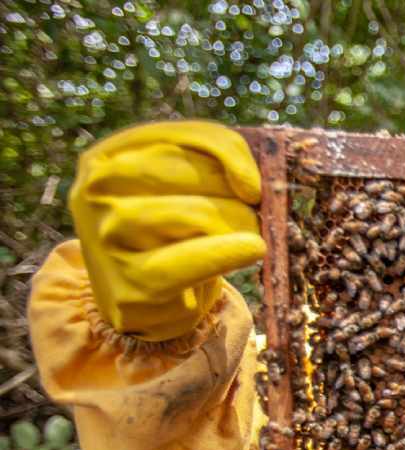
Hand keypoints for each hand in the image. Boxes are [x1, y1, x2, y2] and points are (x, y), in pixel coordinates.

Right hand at [69, 120, 265, 340]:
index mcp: (106, 157)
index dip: (230, 154)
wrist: (142, 304)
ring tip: (246, 237)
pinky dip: (232, 251)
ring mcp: (107, 236)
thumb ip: (210, 162)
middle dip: (234, 194)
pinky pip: (196, 259)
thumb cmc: (169, 234)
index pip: (181, 136)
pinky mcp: (131, 281)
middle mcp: (96, 191)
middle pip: (191, 173)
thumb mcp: (177, 187)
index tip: (253, 183)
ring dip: (238, 223)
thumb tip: (250, 183)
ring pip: (197, 213)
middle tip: (250, 215)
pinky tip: (251, 249)